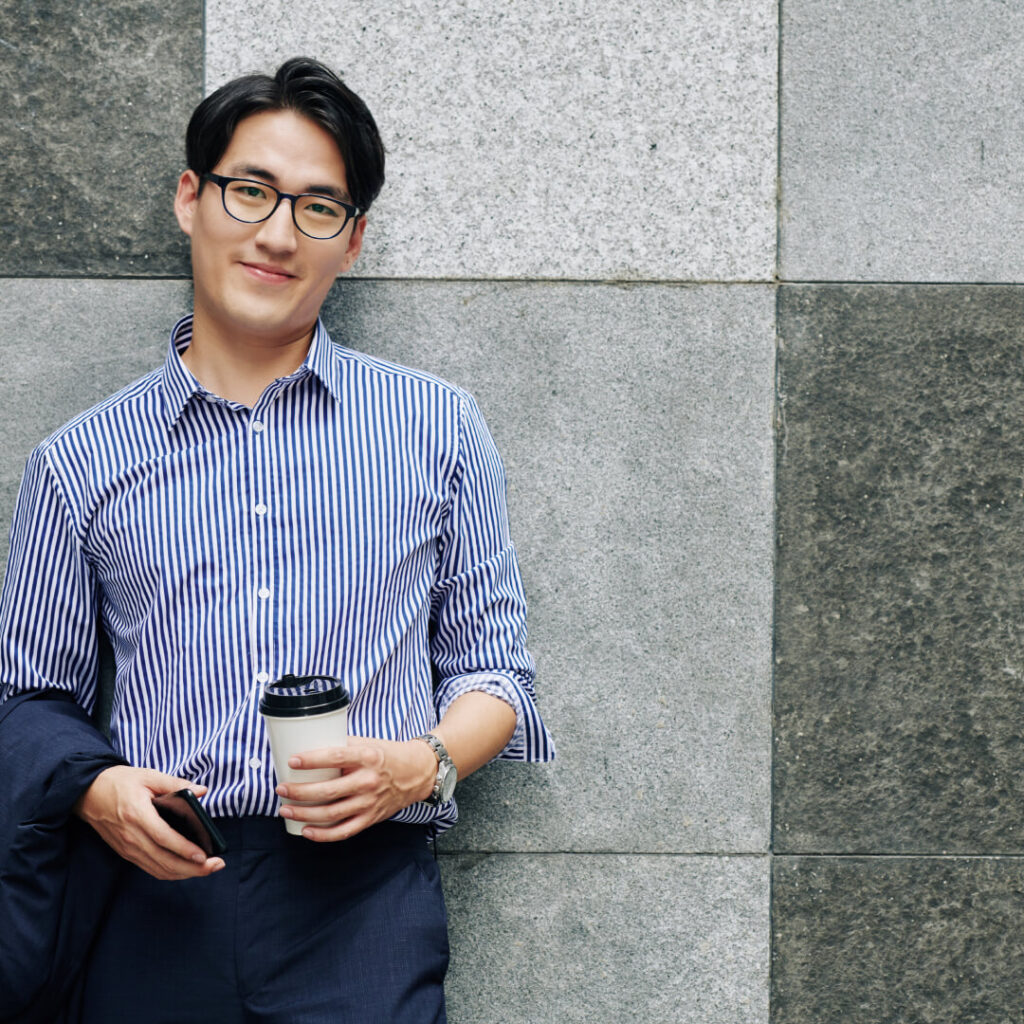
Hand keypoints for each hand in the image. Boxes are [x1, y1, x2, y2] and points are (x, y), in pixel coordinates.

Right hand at [73, 765, 224, 879]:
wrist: (88, 793)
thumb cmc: (120, 782)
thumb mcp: (149, 775)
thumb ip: (176, 784)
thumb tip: (202, 790)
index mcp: (137, 814)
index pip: (163, 838)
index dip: (184, 849)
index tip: (204, 855)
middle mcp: (131, 836)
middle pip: (163, 860)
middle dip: (192, 868)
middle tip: (216, 865)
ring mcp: (127, 847)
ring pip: (157, 868)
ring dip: (183, 873)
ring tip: (206, 868)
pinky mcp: (126, 852)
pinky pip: (149, 868)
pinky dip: (169, 872)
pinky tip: (185, 869)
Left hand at [277, 736, 436, 841]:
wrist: (417, 773)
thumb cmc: (388, 755)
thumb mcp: (369, 744)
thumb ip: (344, 746)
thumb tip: (311, 745)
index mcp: (368, 757)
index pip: (336, 757)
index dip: (312, 760)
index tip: (292, 761)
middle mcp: (368, 781)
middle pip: (328, 791)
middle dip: (300, 791)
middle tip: (281, 788)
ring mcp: (369, 803)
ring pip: (332, 814)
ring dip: (304, 813)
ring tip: (285, 809)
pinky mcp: (371, 819)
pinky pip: (343, 831)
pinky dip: (323, 835)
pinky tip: (306, 831)